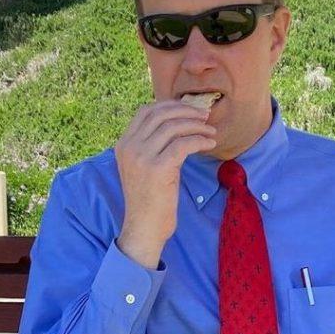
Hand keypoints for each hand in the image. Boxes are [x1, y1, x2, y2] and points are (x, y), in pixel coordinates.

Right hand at [114, 99, 217, 264]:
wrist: (144, 228)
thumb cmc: (149, 201)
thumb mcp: (144, 168)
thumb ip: (152, 147)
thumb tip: (177, 126)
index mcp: (124, 144)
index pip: (146, 112)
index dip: (170, 105)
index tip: (189, 110)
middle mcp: (130, 147)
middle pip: (160, 115)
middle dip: (186, 111)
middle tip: (205, 115)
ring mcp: (142, 157)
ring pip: (173, 127)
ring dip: (196, 126)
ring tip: (210, 131)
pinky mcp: (158, 169)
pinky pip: (183, 144)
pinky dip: (200, 140)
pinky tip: (210, 143)